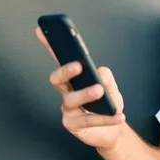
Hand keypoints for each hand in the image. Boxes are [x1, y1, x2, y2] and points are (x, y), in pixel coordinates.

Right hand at [35, 27, 125, 150]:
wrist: (113, 130)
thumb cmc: (107, 103)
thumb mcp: (110, 86)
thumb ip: (105, 76)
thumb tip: (98, 74)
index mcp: (73, 78)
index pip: (59, 59)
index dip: (49, 45)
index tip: (41, 29)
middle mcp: (66, 91)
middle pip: (57, 79)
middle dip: (65, 70)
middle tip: (78, 65)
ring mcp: (67, 109)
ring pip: (71, 99)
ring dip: (86, 94)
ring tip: (100, 91)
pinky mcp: (73, 124)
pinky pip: (87, 120)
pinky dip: (105, 117)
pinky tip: (118, 115)